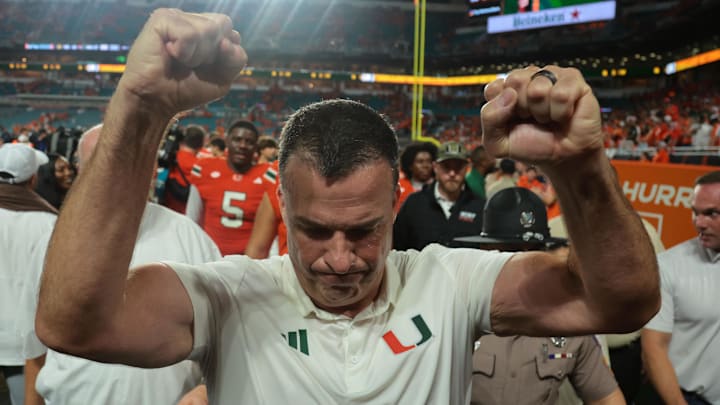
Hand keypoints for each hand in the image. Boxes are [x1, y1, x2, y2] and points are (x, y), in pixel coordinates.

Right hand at [118, 8, 246, 117]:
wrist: (156, 101)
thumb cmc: (185, 89)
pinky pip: (190, 34)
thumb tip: (226, 42)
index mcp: (205, 28)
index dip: (225, 53)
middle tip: (191, 63)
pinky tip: (170, 55)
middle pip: (223, 25)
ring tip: (180, 61)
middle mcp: (191, 19)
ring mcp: (177, 16)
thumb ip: (236, 59)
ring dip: (196, 55)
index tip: (204, 67)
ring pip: (208, 29)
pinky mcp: (162, 19)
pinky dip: (184, 53)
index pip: (231, 31)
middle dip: (212, 52)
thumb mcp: (223, 78)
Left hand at [481, 66, 602, 165]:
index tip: (512, 121)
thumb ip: (489, 119)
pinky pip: (561, 95)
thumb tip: (508, 95)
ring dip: (543, 112)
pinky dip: (561, 113)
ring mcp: (551, 76)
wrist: (566, 158)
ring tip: (548, 118)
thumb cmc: (534, 146)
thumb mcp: (499, 143)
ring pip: (538, 89)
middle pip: (515, 81)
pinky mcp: (573, 81)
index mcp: (507, 90)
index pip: (494, 88)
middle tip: (533, 119)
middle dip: (523, 108)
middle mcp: (528, 78)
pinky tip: (563, 115)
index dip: (502, 109)